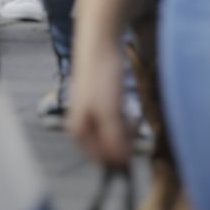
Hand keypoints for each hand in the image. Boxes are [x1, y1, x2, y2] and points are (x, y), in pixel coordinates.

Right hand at [68, 33, 131, 166]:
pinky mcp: (100, 105)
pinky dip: (124, 120)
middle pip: (107, 148)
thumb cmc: (101, 78)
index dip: (118, 157)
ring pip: (113, 135)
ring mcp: (90, 115)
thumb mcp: (109, 113)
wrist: (100, 44)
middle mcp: (81, 126)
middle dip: (122, 140)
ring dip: (125, 130)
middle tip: (131, 125)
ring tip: (130, 115)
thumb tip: (120, 164)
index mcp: (78, 131)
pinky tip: (127, 109)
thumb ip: (113, 140)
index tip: (132, 147)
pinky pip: (116, 122)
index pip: (100, 159)